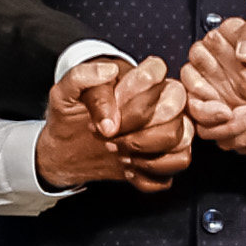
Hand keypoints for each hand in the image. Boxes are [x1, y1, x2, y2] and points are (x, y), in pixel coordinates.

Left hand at [40, 54, 191, 192]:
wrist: (67, 147)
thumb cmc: (72, 114)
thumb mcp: (65, 92)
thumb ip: (82, 77)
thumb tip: (107, 74)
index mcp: (141, 78)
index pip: (156, 71)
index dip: (133, 93)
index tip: (111, 107)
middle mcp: (162, 101)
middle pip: (173, 112)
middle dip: (135, 129)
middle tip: (107, 135)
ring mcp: (169, 129)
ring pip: (179, 141)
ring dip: (144, 153)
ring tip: (117, 152)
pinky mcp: (166, 156)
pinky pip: (175, 165)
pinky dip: (149, 173)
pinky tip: (127, 168)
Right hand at [181, 0, 245, 155]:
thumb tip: (245, 52)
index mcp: (216, 50)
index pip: (189, 73)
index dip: (200, 90)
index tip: (223, 104)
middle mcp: (213, 77)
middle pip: (195, 106)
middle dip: (214, 118)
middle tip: (245, 114)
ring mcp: (221, 103)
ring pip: (209, 130)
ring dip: (235, 132)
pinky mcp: (234, 124)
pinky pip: (230, 142)